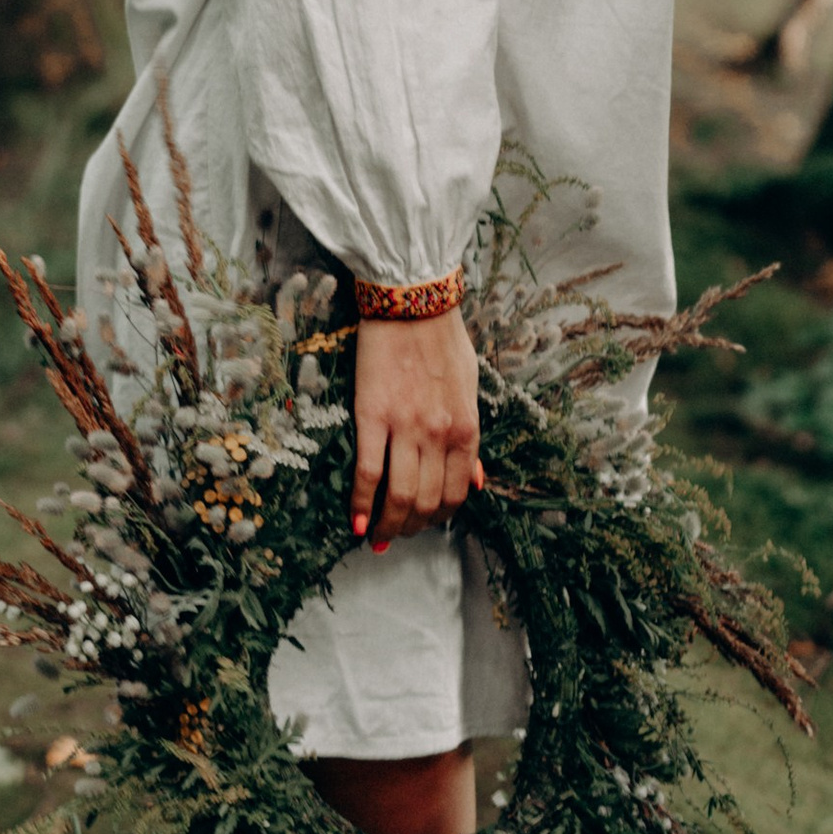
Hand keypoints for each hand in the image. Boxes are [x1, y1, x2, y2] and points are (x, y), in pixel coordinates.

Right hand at [350, 312, 482, 548]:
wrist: (412, 300)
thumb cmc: (443, 340)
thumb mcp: (471, 388)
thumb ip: (471, 438)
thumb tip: (477, 481)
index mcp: (466, 428)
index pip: (457, 494)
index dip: (439, 519)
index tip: (424, 524)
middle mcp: (440, 434)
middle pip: (427, 502)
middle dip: (411, 528)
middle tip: (396, 533)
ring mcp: (406, 426)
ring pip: (399, 495)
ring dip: (386, 524)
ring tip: (376, 532)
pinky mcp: (372, 415)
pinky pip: (367, 471)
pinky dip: (360, 501)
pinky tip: (355, 518)